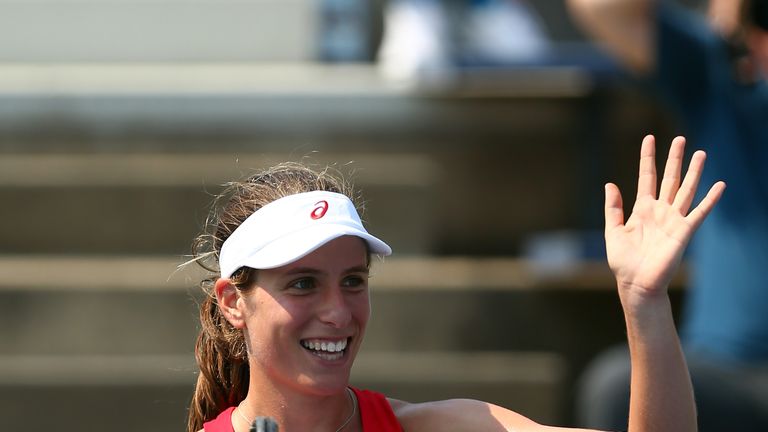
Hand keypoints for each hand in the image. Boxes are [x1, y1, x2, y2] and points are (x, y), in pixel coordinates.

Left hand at [604, 135, 724, 301]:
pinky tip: (720, 185)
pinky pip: (699, 212)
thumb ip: (613, 208)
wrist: (635, 283)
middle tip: (681, 139)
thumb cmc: (623, 261)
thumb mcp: (612, 230)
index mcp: (641, 209)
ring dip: (693, 172)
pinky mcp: (684, 232)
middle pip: (670, 179)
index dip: (648, 158)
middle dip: (674, 159)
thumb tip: (610, 184)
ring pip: (685, 190)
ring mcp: (673, 220)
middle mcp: (660, 211)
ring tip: (700, 153)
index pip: (647, 177)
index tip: (649, 138)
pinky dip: (710, 199)